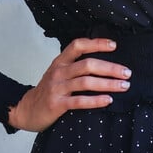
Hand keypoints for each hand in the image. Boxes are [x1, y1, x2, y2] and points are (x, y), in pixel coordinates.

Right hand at [7, 37, 130, 131]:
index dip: (96, 43)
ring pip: (86, 82)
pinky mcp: (57, 104)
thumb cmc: (48, 91)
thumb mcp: (58, 73)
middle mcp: (59, 72)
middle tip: (127, 73)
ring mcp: (57, 88)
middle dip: (110, 68)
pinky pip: (79, 101)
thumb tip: (104, 62)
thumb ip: (74, 66)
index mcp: (60, 61)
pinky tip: (108, 100)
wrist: (26, 110)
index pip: (78, 45)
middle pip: (87, 64)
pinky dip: (96, 100)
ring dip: (107, 83)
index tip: (114, 45)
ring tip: (123, 86)